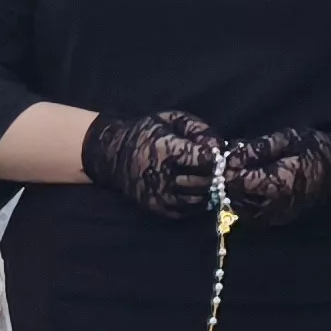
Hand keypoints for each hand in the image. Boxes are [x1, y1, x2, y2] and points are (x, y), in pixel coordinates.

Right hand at [80, 108, 220, 220]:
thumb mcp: (169, 119)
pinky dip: (195, 203)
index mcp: (166, 150)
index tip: (218, 155)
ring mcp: (158, 195)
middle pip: (205, 182)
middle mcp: (162, 175)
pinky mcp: (155, 207)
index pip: (204, 160)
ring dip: (208, 190)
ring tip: (208, 180)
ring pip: (198, 199)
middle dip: (216, 176)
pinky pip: (186, 211)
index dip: (216, 158)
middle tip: (218, 170)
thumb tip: (219, 146)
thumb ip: (197, 128)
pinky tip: (194, 190)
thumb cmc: (144, 133)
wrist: (111, 154)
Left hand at [221, 126, 330, 229]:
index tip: (220, 158)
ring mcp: (279, 216)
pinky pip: (253, 216)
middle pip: (233, 199)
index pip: (236, 183)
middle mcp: (276, 206)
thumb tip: (230, 155)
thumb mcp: (289, 139)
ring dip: (232, 193)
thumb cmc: (320, 149)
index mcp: (278, 184)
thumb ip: (258, 148)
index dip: (224, 171)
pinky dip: (244, 202)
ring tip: (237, 174)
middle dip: (224, 183)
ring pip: (240, 211)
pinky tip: (247, 186)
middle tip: (225, 166)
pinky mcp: (281, 219)